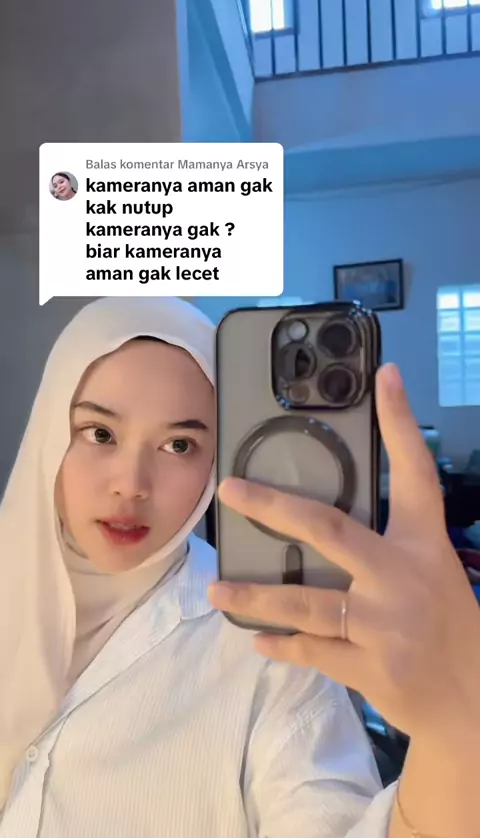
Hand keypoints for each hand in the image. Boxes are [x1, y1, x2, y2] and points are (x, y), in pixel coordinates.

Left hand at [208, 364, 479, 739]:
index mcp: (424, 544)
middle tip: (230, 489)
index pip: (415, 471)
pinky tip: (256, 639)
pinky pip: (311, 648)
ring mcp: (385, 624)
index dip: (401, 421)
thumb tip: (324, 525)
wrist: (474, 700)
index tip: (384, 376)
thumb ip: (388, 544)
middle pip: (329, 528)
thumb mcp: (431, 570)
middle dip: (273, 506)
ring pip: (304, 600)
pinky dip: (281, 644)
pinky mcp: (370, 666)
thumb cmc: (448, 624)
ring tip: (216, 590)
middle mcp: (403, 576)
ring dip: (255, 596)